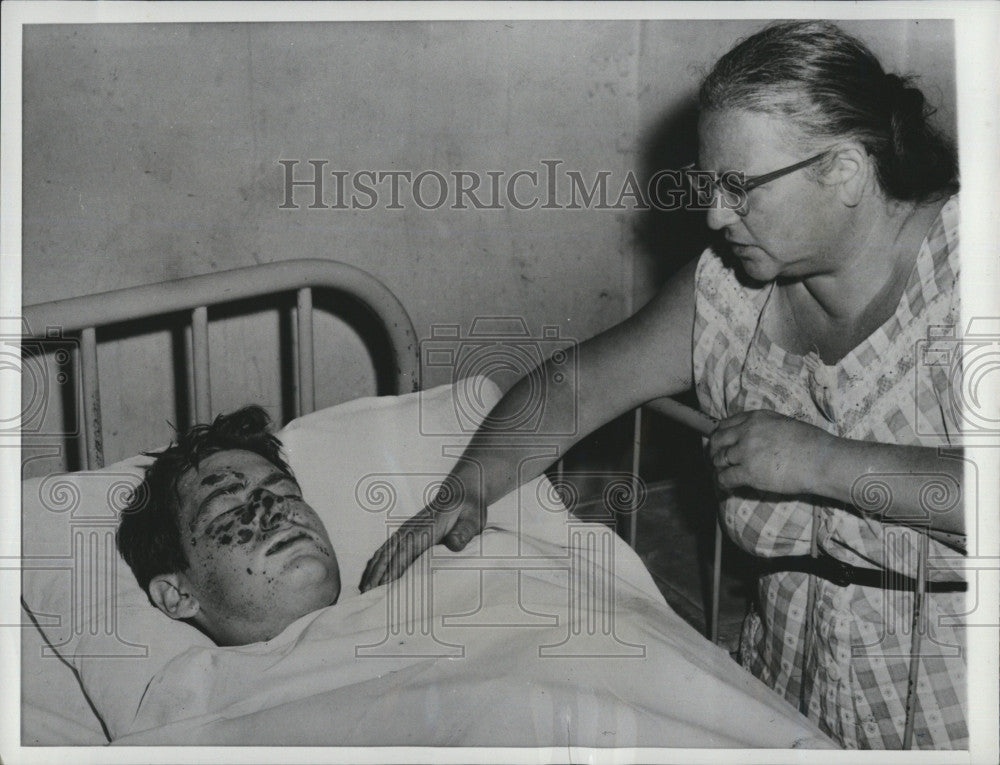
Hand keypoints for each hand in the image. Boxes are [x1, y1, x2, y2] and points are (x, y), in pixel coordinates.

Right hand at [359, 479, 484, 591]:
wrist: (463, 491)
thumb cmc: (469, 508)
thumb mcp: (472, 519)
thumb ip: (463, 533)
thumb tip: (452, 544)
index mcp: (427, 528)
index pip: (406, 552)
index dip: (394, 569)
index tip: (384, 586)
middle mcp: (412, 529)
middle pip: (389, 553)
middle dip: (377, 574)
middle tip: (367, 595)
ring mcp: (407, 529)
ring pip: (385, 551)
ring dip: (373, 569)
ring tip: (364, 589)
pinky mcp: (407, 532)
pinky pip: (388, 548)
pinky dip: (377, 561)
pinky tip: (371, 572)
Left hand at [707, 410, 832, 496]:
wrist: (821, 460)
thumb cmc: (811, 443)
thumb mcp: (784, 424)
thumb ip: (764, 428)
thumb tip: (756, 438)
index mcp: (756, 418)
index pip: (726, 424)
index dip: (720, 435)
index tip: (720, 443)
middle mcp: (746, 432)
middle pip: (717, 440)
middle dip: (714, 450)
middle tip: (716, 459)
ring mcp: (745, 452)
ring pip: (719, 459)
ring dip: (718, 467)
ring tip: (722, 474)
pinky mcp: (748, 472)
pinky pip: (725, 477)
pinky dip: (723, 483)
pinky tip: (727, 486)